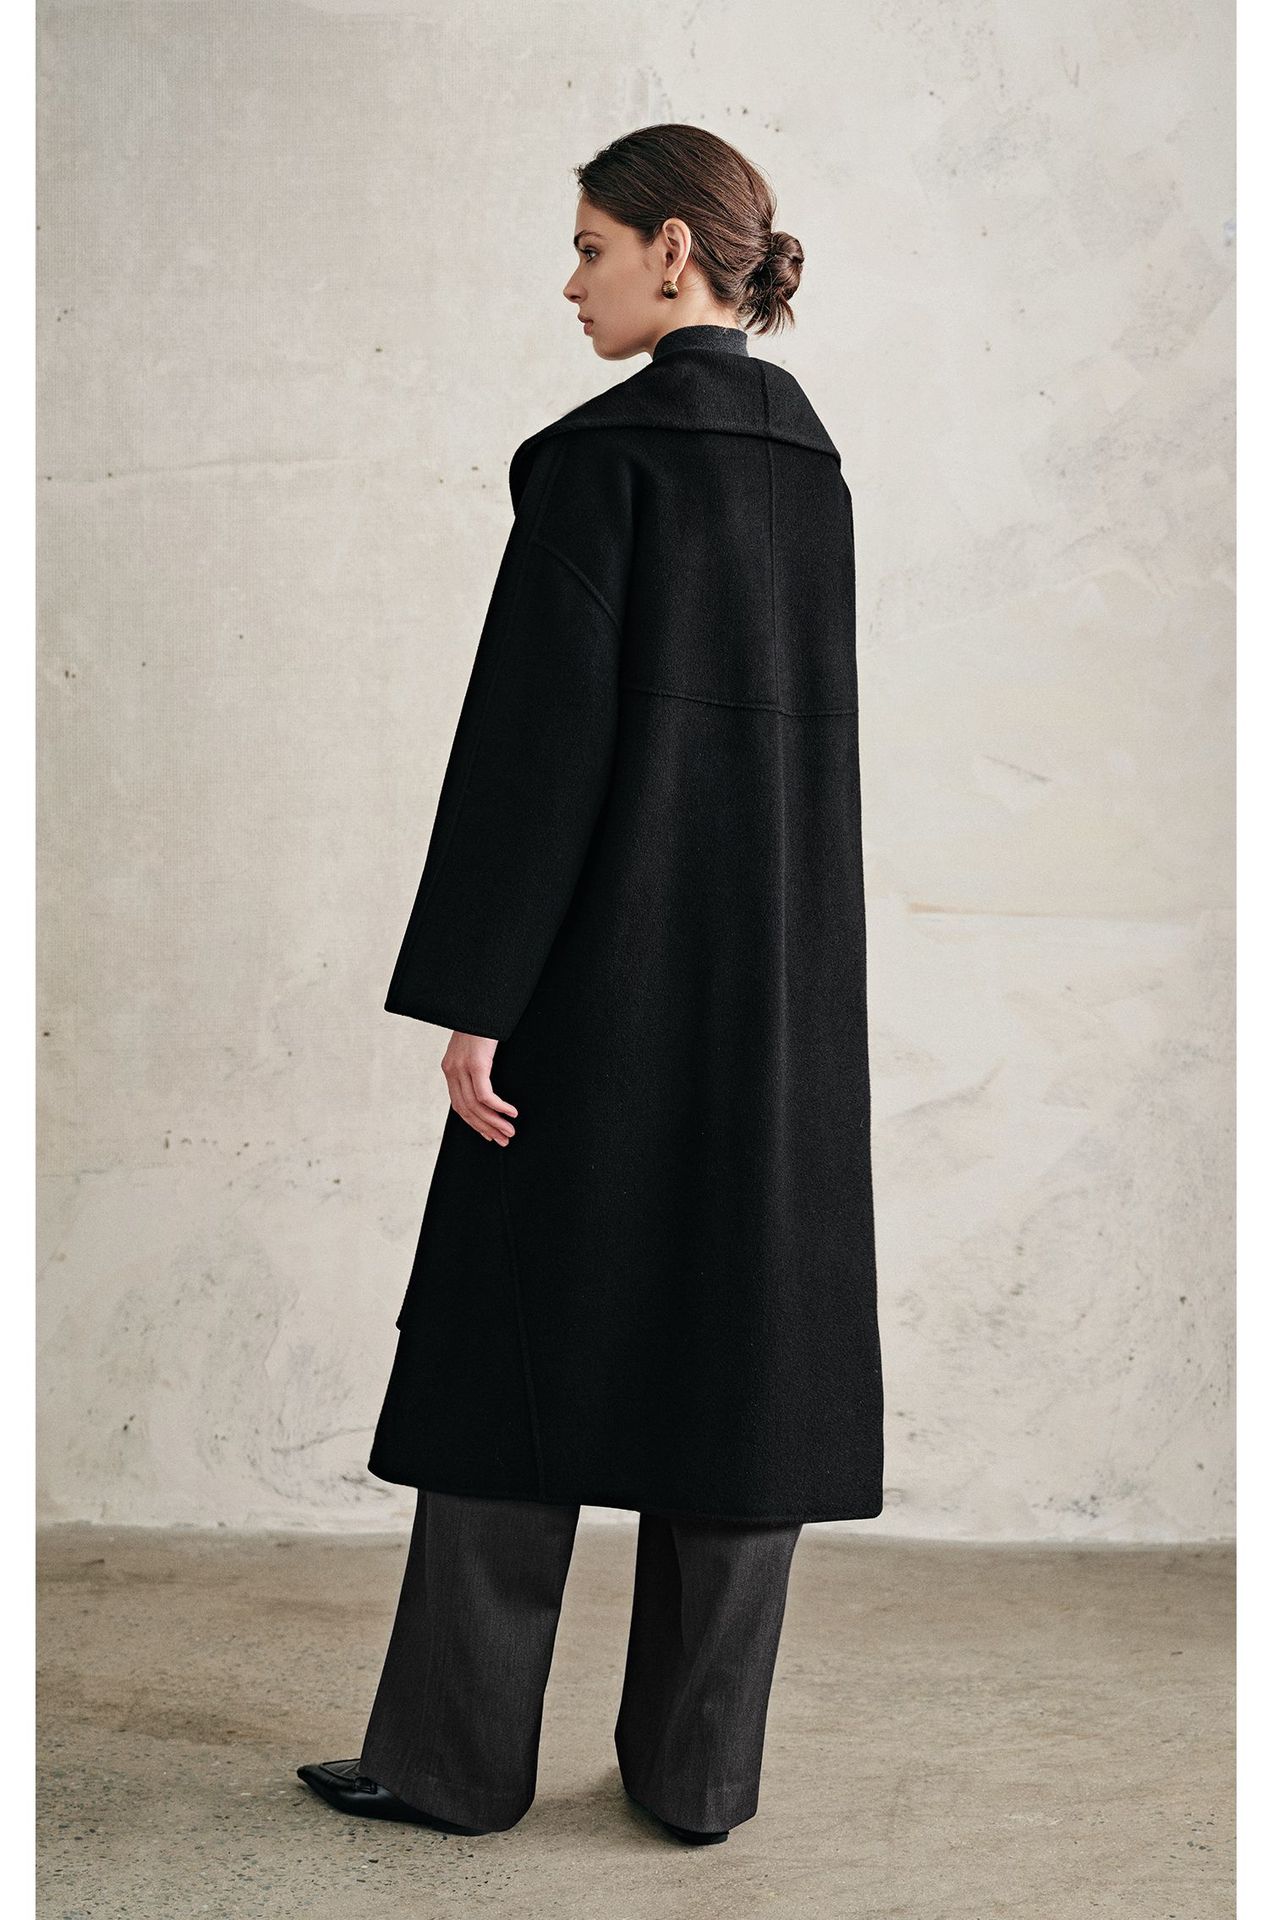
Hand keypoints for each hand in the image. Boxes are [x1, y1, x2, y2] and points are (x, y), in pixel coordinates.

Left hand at [441, 1031, 518, 1145]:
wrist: (481, 1000)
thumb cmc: (484, 1022)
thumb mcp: (476, 1046)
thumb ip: (477, 1064)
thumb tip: (489, 1082)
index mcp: (450, 1068)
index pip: (459, 1105)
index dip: (475, 1123)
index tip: (490, 1134)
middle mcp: (452, 1069)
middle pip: (466, 1110)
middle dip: (486, 1128)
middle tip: (503, 1139)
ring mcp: (462, 1067)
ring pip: (476, 1106)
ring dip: (495, 1122)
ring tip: (510, 1131)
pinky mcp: (476, 1063)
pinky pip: (485, 1095)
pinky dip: (499, 1107)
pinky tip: (512, 1112)